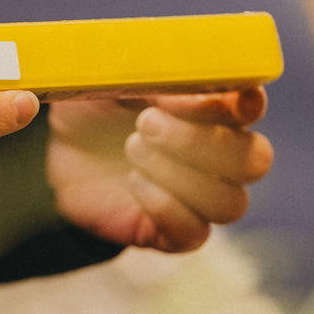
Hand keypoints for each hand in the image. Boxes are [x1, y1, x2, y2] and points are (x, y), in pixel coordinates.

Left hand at [47, 88, 272, 251]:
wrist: (60, 148)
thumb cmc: (98, 105)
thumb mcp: (123, 80)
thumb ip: (168, 84)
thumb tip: (210, 94)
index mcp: (217, 110)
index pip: (253, 109)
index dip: (250, 106)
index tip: (237, 100)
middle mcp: (220, 156)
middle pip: (254, 160)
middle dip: (202, 142)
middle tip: (146, 122)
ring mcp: (201, 199)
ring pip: (229, 203)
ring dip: (179, 176)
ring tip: (132, 148)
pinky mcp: (173, 233)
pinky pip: (194, 233)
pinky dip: (165, 208)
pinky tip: (133, 182)